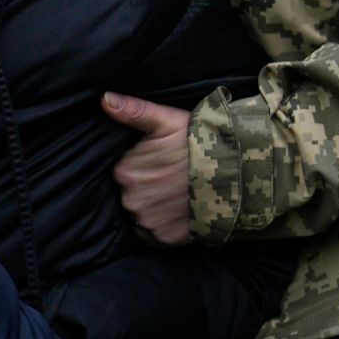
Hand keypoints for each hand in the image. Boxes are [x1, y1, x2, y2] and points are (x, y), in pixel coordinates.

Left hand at [101, 92, 196, 245]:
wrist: (234, 172)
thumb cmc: (198, 142)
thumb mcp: (165, 120)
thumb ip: (133, 111)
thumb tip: (104, 100)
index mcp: (124, 172)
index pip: (126, 173)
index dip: (146, 168)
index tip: (164, 163)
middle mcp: (130, 200)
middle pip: (134, 195)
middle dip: (150, 189)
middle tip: (175, 179)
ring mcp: (148, 222)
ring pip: (145, 215)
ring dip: (158, 208)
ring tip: (180, 195)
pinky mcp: (165, 239)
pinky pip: (158, 235)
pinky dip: (167, 226)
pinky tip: (182, 212)